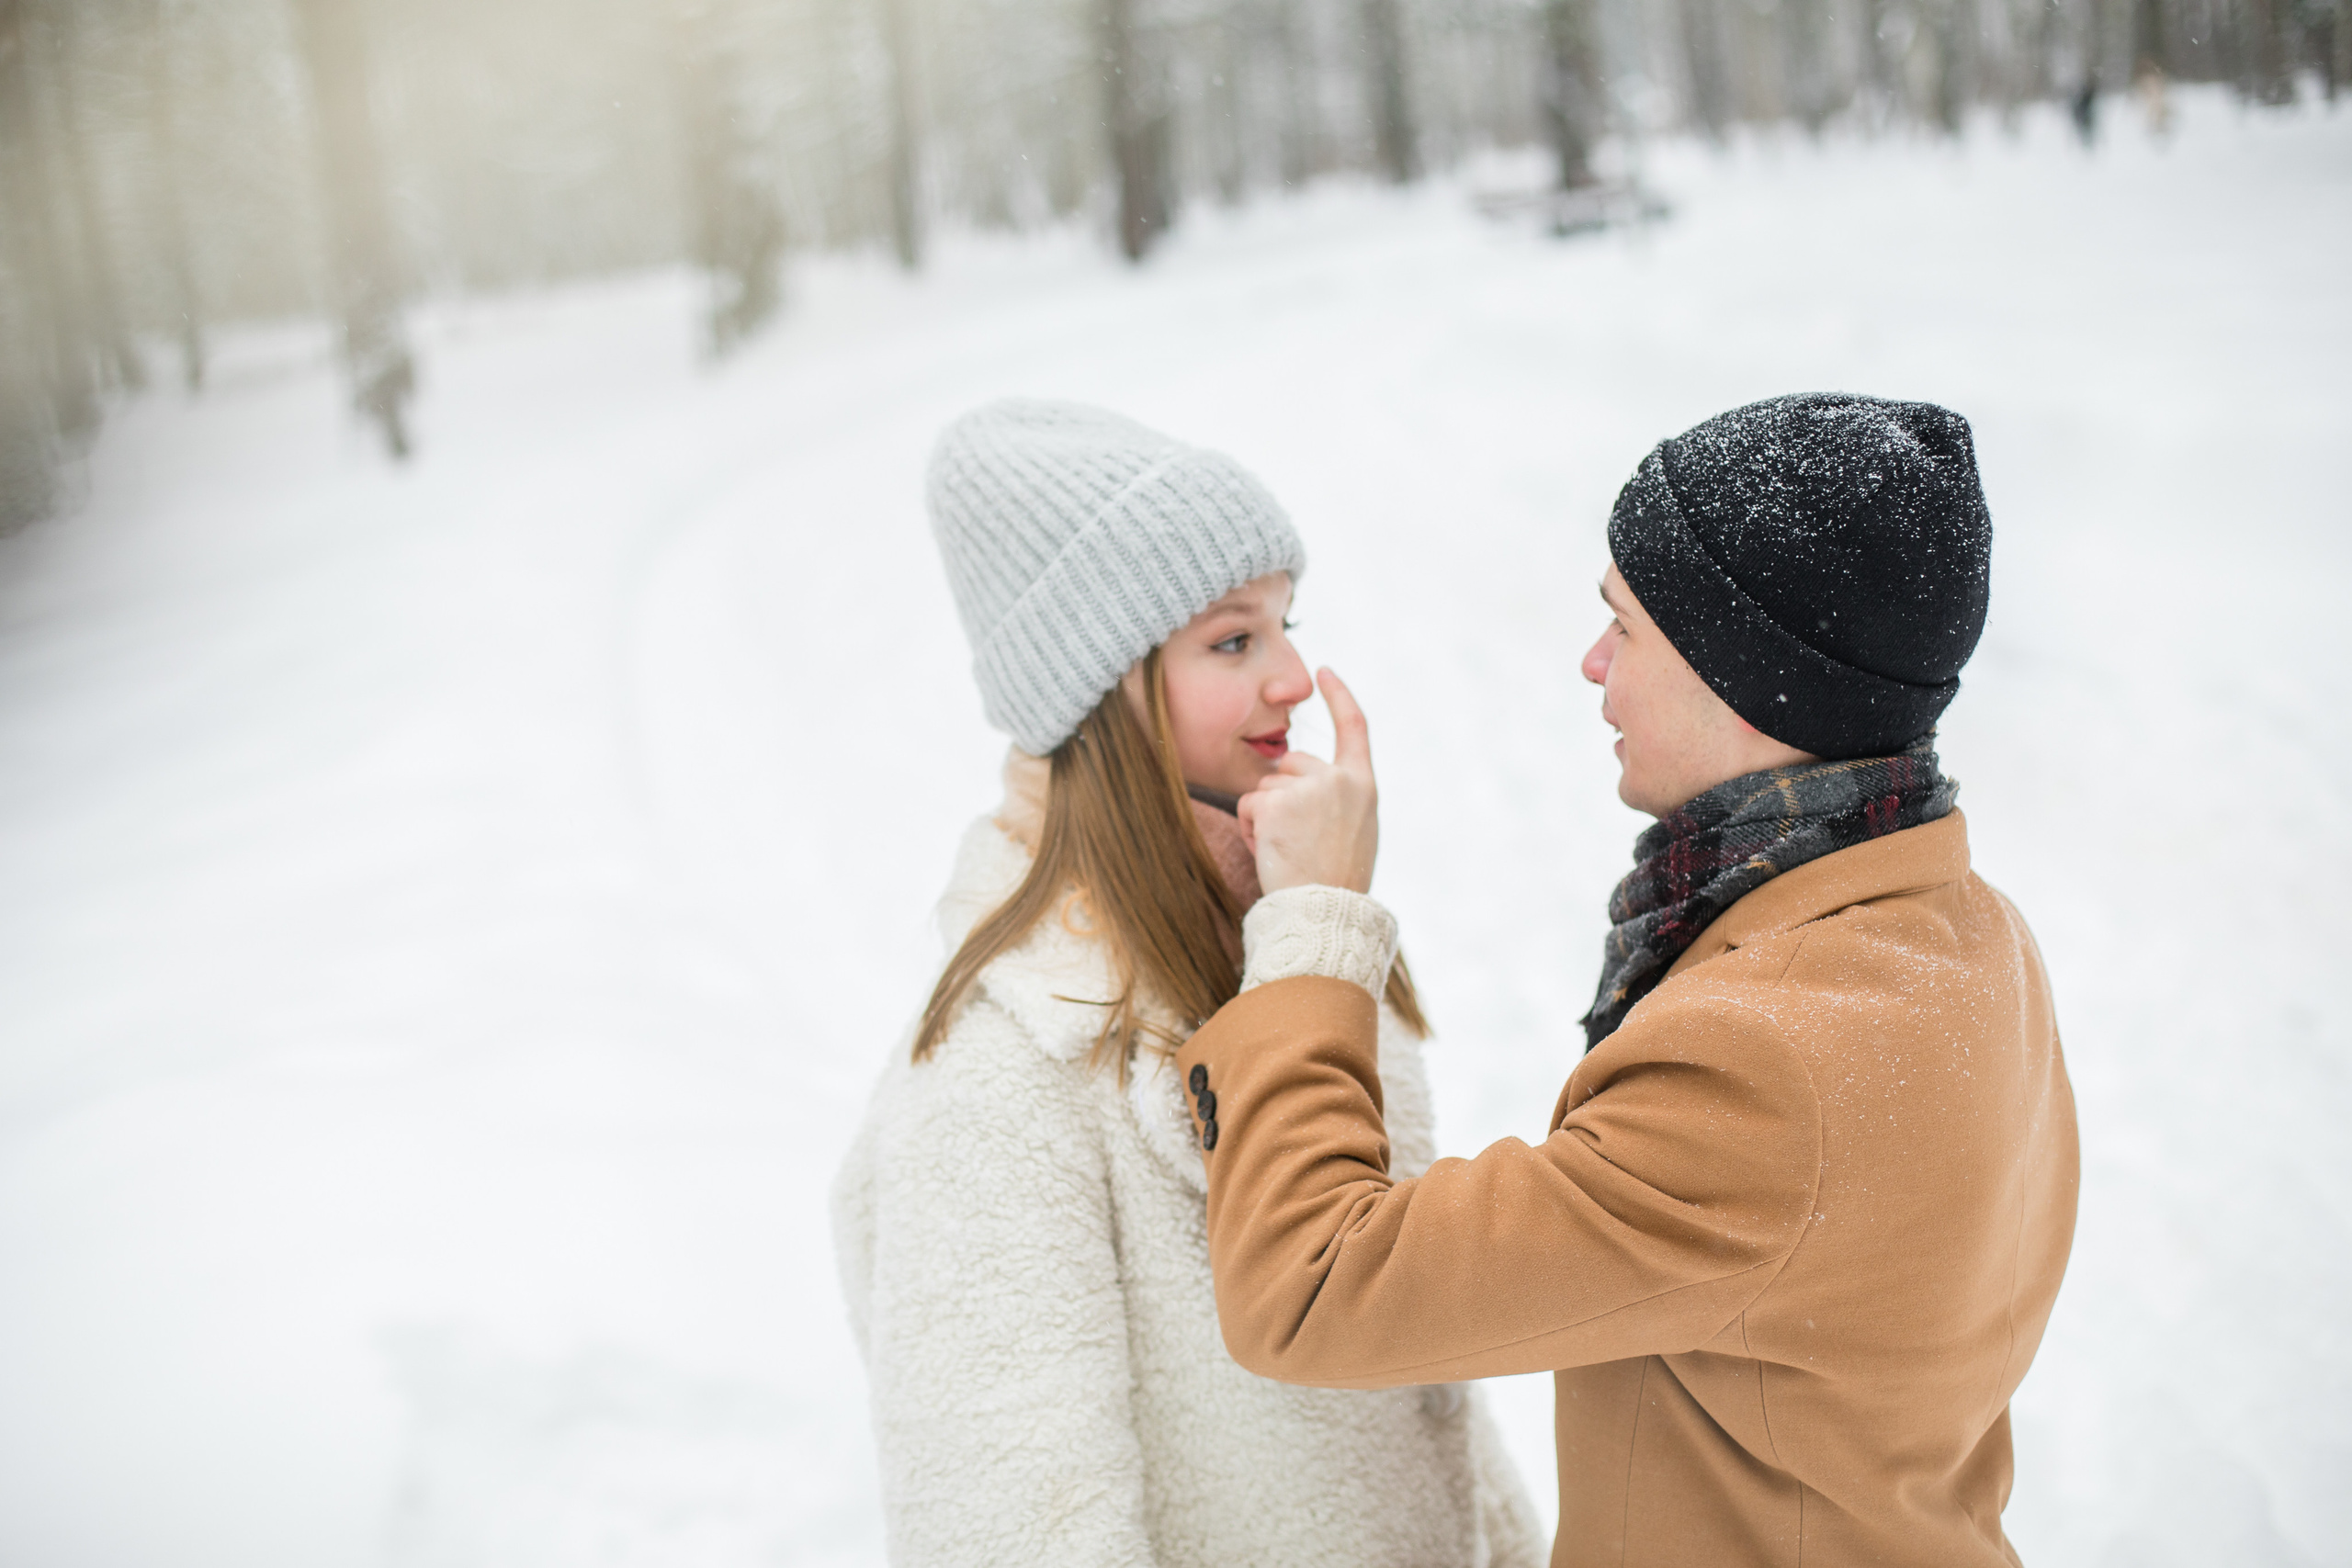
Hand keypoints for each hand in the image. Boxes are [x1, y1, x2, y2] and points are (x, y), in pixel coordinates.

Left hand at [1238, 668, 1378, 893]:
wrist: (1325, 912)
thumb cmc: (1338, 880)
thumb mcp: (1356, 830)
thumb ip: (1339, 796)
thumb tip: (1303, 776)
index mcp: (1363, 785)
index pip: (1355, 726)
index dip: (1340, 696)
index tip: (1325, 671)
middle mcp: (1338, 779)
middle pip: (1291, 762)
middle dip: (1283, 793)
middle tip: (1298, 839)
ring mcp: (1307, 788)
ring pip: (1266, 786)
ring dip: (1266, 816)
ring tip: (1288, 851)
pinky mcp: (1275, 803)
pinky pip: (1249, 805)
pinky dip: (1251, 829)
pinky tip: (1271, 851)